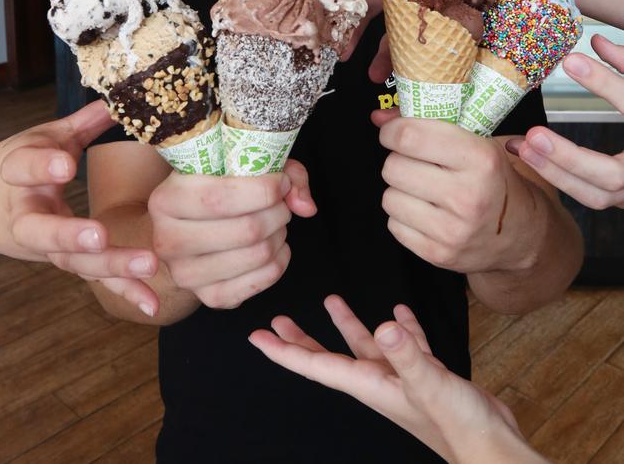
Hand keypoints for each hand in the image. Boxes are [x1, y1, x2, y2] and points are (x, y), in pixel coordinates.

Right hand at [0, 101, 158, 314]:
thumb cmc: (16, 168)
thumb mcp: (43, 137)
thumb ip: (82, 122)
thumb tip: (119, 97)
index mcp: (17, 175)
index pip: (23, 168)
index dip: (42, 167)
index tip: (64, 165)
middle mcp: (27, 216)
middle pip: (44, 231)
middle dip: (70, 234)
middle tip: (98, 236)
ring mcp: (45, 246)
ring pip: (73, 261)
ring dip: (111, 266)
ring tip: (147, 264)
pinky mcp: (65, 262)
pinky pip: (94, 278)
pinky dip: (125, 291)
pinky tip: (152, 305)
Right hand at [148, 158, 315, 308]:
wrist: (187, 228)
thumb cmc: (215, 187)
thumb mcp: (236, 164)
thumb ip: (280, 172)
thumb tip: (305, 206)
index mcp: (165, 200)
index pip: (221, 198)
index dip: (263, 189)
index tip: (280, 181)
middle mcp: (167, 240)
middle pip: (247, 229)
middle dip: (278, 212)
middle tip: (281, 203)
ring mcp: (186, 274)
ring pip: (258, 255)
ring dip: (280, 234)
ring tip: (277, 221)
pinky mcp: (209, 297)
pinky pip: (262, 281)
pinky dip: (281, 261)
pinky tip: (277, 245)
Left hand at [250, 295, 537, 463]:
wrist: (492, 450)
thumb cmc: (460, 425)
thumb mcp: (431, 383)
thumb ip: (407, 353)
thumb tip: (383, 324)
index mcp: (370, 384)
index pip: (316, 365)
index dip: (284, 351)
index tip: (256, 337)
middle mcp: (380, 383)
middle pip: (331, 358)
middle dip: (304, 339)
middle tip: (279, 320)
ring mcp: (402, 381)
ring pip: (366, 348)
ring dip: (349, 326)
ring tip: (332, 300)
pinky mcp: (426, 378)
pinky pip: (405, 347)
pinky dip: (400, 329)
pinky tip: (400, 314)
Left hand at [375, 112, 532, 272]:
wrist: (520, 233)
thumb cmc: (493, 180)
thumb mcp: (476, 142)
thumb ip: (428, 124)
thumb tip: (379, 117)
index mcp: (480, 159)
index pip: (411, 136)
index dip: (392, 130)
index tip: (393, 131)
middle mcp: (467, 196)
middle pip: (394, 167)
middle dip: (398, 160)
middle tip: (414, 162)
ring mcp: (453, 230)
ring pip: (389, 197)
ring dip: (400, 189)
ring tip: (423, 188)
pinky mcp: (439, 254)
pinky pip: (394, 225)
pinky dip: (404, 216)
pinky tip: (426, 212)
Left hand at [507, 36, 623, 209]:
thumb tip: (598, 43)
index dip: (605, 84)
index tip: (572, 61)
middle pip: (612, 175)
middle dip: (570, 157)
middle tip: (534, 134)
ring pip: (597, 194)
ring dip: (556, 171)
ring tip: (523, 145)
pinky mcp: (623, 197)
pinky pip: (589, 194)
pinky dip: (558, 176)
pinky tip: (528, 153)